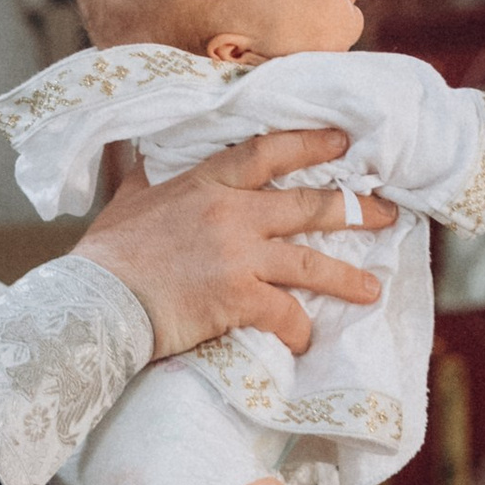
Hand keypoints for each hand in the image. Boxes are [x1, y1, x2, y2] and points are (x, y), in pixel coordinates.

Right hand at [82, 131, 394, 360]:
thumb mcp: (127, 199)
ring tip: (372, 290)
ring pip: (309, 263)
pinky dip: (298, 330)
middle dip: (354, 209)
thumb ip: (144, 175)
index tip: (342, 143)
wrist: (96, 301)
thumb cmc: (107, 254)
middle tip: (387, 213)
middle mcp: (231, 213)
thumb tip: (139, 151)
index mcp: (205, 182)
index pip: (268, 153)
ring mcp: (239, 256)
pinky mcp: (238, 299)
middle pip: (308, 206)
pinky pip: (285, 314)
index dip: (310, 144)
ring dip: (346, 277)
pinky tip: (305, 341)